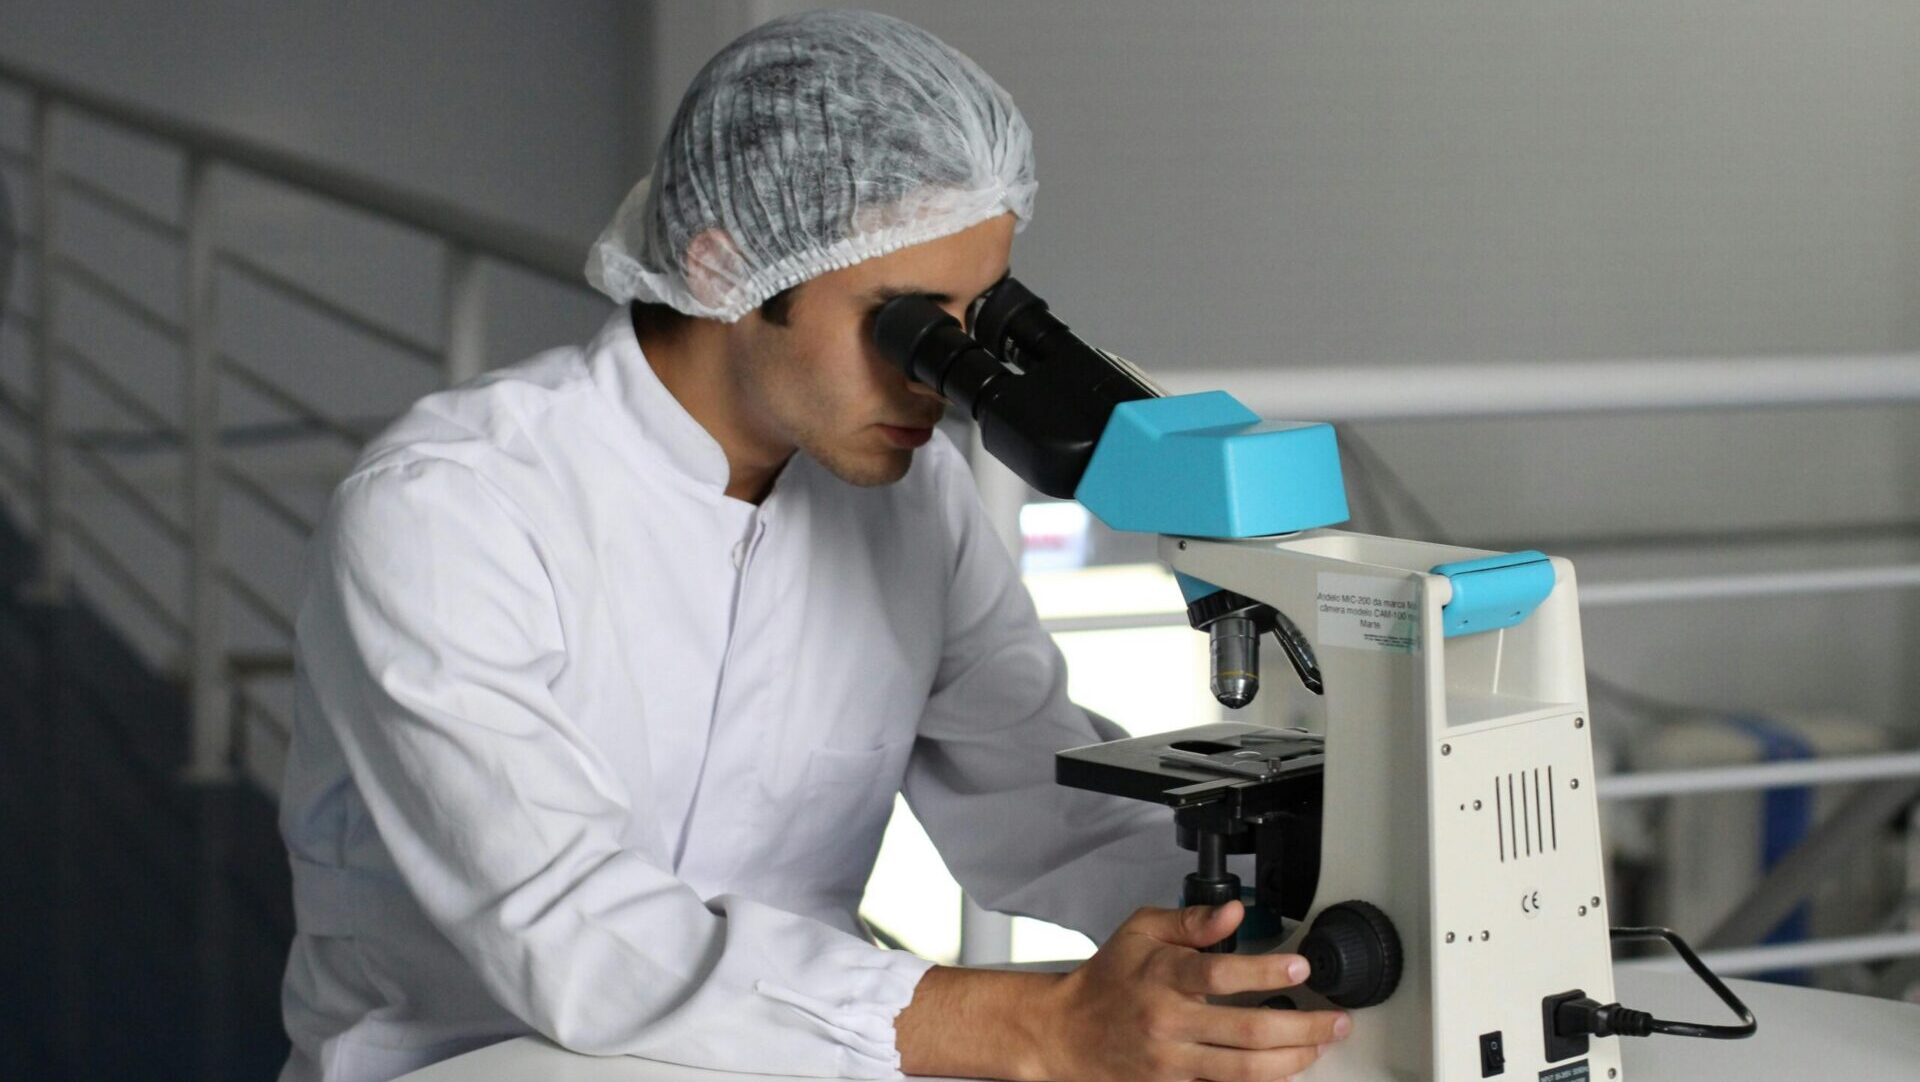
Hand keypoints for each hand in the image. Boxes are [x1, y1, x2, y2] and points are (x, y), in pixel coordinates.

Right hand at [1036, 900, 1351, 1080]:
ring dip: (1293, 1060)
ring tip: (1321, 1046)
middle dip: (1303, 1027)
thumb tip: (1234, 911)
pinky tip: (1286, 1068)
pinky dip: (1262, 1080)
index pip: (1221, 974)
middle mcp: (1170, 1021)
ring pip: (1244, 1069)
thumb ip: (1191, 920)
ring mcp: (1173, 1061)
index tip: (1300, 965)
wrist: (1066, 1033)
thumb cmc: (1106, 979)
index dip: (1266, 971)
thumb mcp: (1141, 931)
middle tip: (1336, 1020)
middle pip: (1247, 1031)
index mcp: (1163, 975)